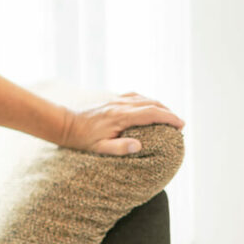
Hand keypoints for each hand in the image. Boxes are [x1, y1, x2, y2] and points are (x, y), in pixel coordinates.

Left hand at [61, 92, 185, 155]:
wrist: (62, 122)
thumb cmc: (80, 138)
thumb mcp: (98, 148)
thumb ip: (118, 148)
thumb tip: (138, 146)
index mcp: (120, 116)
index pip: (152, 113)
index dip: (169, 118)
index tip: (181, 125)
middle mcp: (119, 104)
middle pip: (151, 103)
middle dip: (168, 112)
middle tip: (178, 124)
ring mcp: (114, 99)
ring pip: (143, 98)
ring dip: (158, 105)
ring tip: (168, 116)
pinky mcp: (110, 99)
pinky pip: (133, 96)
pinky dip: (145, 100)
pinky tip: (147, 107)